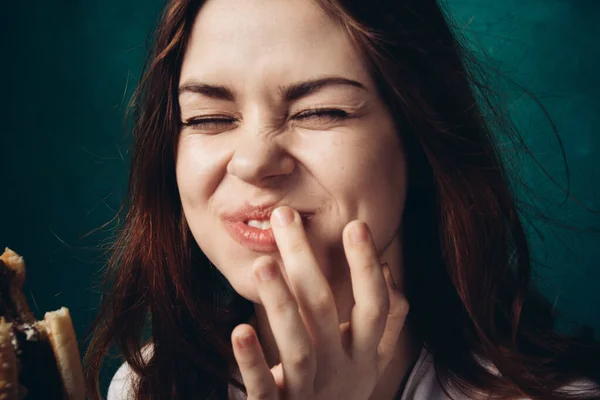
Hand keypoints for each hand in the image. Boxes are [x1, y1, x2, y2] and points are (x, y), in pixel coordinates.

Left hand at [231, 206, 409, 398]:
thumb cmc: (342, 387)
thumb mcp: (370, 357)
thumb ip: (385, 319)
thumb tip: (388, 269)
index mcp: (363, 353)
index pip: (374, 305)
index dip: (367, 268)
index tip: (355, 225)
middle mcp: (339, 370)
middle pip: (325, 311)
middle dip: (306, 262)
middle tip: (283, 217)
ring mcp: (308, 391)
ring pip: (298, 347)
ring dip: (281, 303)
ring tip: (264, 264)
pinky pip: (264, 388)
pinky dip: (252, 361)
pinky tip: (240, 330)